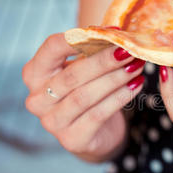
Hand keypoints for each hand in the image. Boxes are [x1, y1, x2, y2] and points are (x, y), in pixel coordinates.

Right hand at [22, 33, 145, 161]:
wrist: (94, 133)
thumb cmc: (88, 92)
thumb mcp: (86, 69)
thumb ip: (94, 52)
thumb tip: (119, 34)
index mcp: (35, 73)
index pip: (52, 47)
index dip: (81, 37)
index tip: (112, 32)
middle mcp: (37, 98)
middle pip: (72, 74)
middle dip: (105, 61)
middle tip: (130, 51)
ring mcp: (52, 122)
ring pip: (85, 96)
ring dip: (115, 79)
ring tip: (137, 67)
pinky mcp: (72, 139)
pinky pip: (98, 114)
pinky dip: (120, 98)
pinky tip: (137, 86)